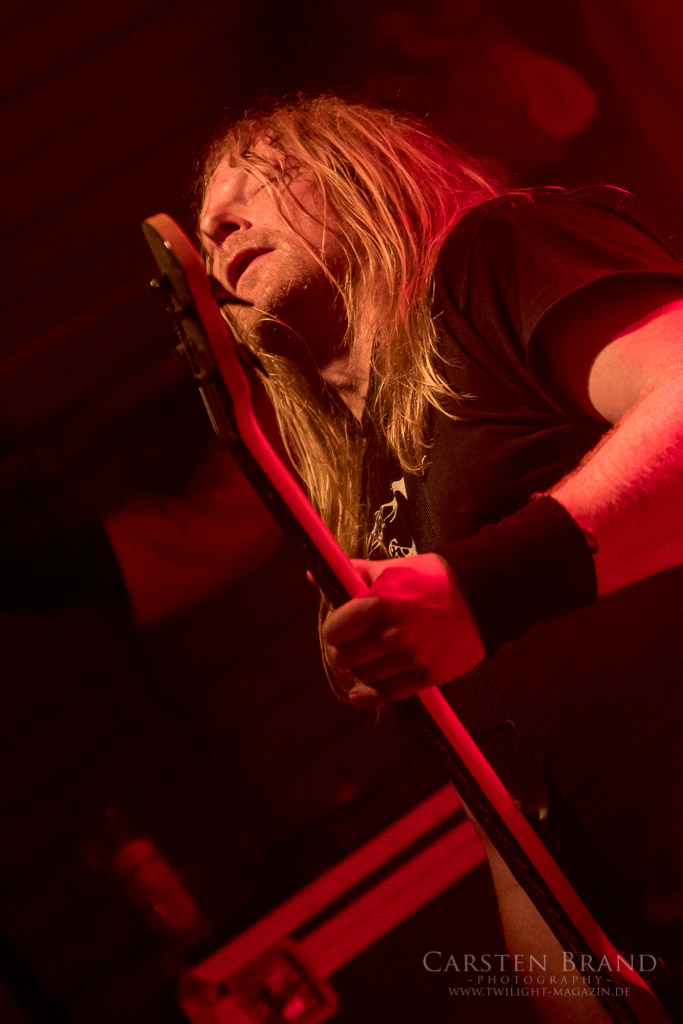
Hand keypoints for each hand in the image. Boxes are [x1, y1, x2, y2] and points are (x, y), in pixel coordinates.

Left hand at [321, 554, 485, 704]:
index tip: (340, 629)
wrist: (482, 592)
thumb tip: (313, 575)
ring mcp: (411, 657)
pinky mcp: (428, 675)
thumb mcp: (391, 568)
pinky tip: (361, 692)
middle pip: (347, 657)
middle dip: (346, 651)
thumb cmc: (431, 577)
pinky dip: (370, 695)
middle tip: (353, 646)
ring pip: (365, 676)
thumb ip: (352, 575)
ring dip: (362, 669)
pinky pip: (388, 694)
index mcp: (379, 603)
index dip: (335, 630)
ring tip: (370, 659)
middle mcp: (393, 633)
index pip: (334, 631)